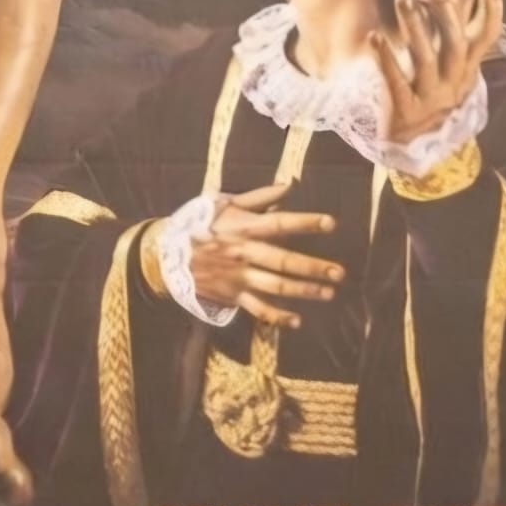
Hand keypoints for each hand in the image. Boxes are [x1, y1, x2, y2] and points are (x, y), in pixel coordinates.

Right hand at [178, 183, 342, 330]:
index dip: (306, 223)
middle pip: (284, 261)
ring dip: (304, 291)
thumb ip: (259, 197)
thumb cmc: (200, 225)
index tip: (330, 223)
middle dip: (313, 267)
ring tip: (328, 293)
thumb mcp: (224, 203)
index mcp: (244, 227)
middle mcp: (244, 253)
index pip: (281, 224)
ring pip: (276, 286)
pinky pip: (257, 309)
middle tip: (339, 273)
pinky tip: (296, 321)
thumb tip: (289, 184)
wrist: (166, 254)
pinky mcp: (232, 295)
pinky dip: (276, 317)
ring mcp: (238, 277)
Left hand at [372, 0, 503, 146]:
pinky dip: (385, 59)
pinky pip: (395, 81)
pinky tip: (375, 37)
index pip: (485, 39)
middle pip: (456, 48)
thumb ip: (456, 37)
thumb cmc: (429, 97)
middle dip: (449, 18)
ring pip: (425, 61)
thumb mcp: (450, 70)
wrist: (412, 146)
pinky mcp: (404, 109)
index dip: (492, 12)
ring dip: (415, 28)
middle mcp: (451, 84)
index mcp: (465, 71)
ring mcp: (428, 98)